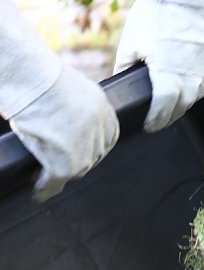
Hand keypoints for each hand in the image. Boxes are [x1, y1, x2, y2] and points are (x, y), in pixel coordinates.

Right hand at [10, 64, 118, 201]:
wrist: (31, 79)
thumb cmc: (40, 77)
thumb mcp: (71, 91)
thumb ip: (77, 109)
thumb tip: (65, 121)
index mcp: (105, 112)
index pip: (105, 138)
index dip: (92, 146)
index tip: (81, 152)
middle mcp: (101, 133)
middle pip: (93, 156)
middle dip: (79, 161)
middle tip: (61, 164)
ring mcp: (86, 151)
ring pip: (77, 170)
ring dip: (63, 175)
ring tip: (49, 179)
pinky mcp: (67, 164)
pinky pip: (56, 180)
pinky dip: (46, 187)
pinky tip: (39, 192)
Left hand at [114, 0, 203, 132]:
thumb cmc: (159, 16)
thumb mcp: (132, 41)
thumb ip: (125, 66)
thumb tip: (122, 81)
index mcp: (168, 77)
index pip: (162, 111)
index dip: (154, 121)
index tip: (148, 125)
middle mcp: (192, 82)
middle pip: (181, 108)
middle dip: (168, 114)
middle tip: (158, 116)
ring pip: (195, 97)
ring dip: (183, 99)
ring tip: (172, 95)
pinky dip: (197, 83)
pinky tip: (187, 75)